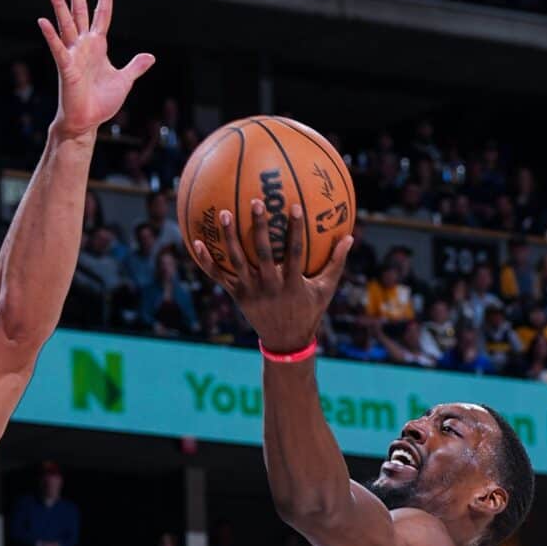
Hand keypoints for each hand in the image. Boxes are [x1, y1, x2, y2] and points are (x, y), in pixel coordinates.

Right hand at [39, 0, 154, 140]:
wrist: (87, 123)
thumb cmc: (101, 103)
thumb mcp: (124, 81)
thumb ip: (135, 67)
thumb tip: (150, 57)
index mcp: (98, 46)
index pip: (101, 14)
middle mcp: (84, 46)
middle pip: (79, 12)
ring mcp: (74, 55)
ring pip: (66, 24)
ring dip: (59, 5)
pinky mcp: (66, 68)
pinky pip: (58, 49)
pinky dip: (51, 36)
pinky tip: (43, 21)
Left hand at [188, 200, 353, 353]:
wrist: (285, 342)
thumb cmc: (308, 311)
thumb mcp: (325, 290)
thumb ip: (336, 263)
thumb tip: (350, 236)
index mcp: (292, 284)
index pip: (294, 253)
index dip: (295, 230)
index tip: (294, 206)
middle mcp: (269, 286)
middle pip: (263, 254)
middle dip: (260, 228)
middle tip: (256, 202)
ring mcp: (250, 291)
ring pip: (237, 262)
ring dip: (229, 238)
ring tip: (223, 213)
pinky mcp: (237, 295)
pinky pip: (218, 276)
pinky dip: (206, 261)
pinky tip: (196, 242)